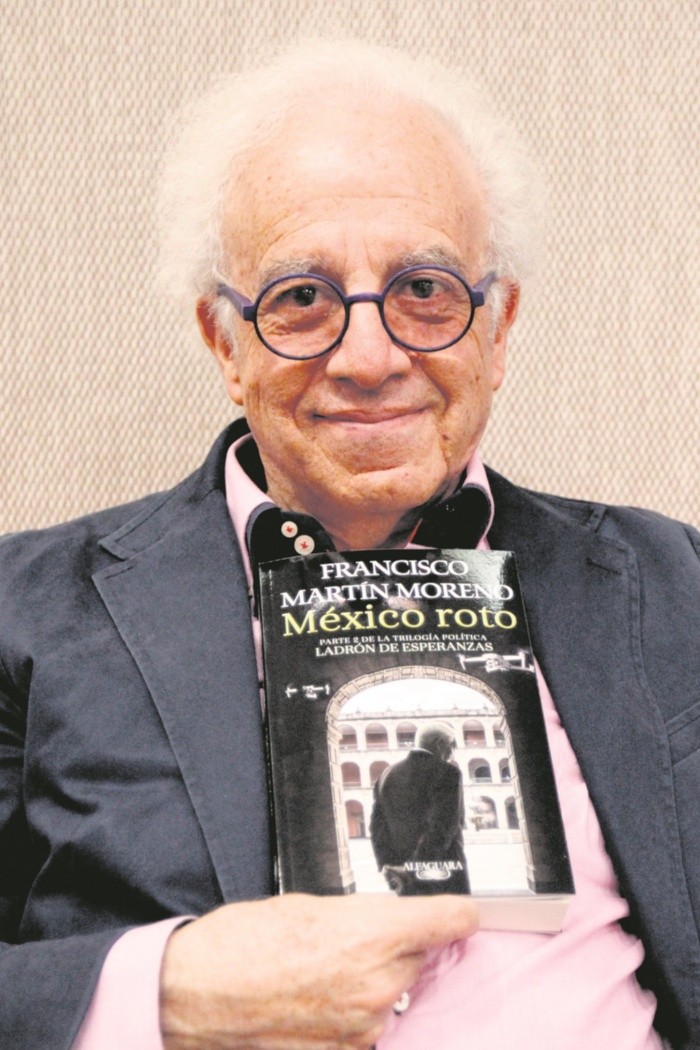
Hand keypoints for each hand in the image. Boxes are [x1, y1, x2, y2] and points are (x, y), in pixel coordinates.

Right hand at [160, 892, 477, 1048]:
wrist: (198, 994)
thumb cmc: (242, 944)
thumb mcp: (311, 905)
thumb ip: (364, 915)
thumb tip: (392, 921)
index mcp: (374, 936)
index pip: (451, 920)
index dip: (455, 913)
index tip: (458, 913)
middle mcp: (379, 986)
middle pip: (419, 957)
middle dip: (396, 947)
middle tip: (352, 939)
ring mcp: (364, 1028)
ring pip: (393, 992)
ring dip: (373, 982)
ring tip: (323, 971)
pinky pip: (368, 1027)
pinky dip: (352, 1014)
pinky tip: (317, 1000)